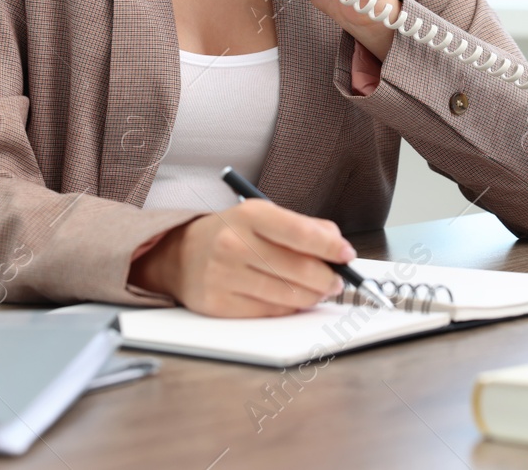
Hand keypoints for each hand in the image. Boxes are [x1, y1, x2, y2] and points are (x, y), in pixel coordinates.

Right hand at [128, 199, 355, 316]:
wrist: (180, 255)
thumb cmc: (232, 233)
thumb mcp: (262, 216)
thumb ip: (303, 227)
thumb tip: (337, 246)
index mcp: (250, 215)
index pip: (300, 232)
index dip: (330, 246)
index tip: (347, 255)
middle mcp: (234, 244)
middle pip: (299, 270)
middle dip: (328, 278)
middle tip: (337, 280)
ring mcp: (224, 276)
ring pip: (288, 296)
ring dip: (312, 296)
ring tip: (318, 291)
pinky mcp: (219, 304)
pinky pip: (270, 312)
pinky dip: (289, 308)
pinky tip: (292, 300)